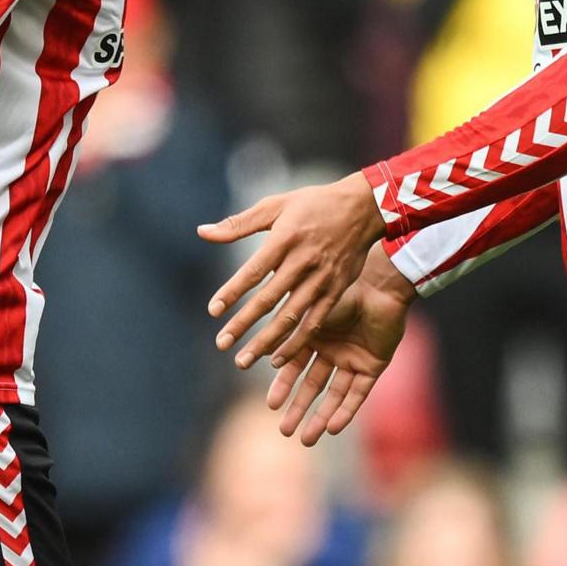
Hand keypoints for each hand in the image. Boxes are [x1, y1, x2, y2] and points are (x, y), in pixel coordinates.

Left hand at [201, 174, 384, 366]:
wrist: (364, 208)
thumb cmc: (314, 205)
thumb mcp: (275, 206)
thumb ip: (238, 224)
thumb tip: (202, 232)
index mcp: (284, 239)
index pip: (253, 271)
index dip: (232, 292)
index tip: (213, 311)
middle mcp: (302, 262)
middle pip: (268, 299)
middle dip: (243, 324)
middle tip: (222, 344)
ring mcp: (321, 279)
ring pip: (290, 317)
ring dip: (266, 342)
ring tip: (244, 361)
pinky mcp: (336, 291)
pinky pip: (314, 322)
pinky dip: (296, 342)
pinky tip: (278, 359)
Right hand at [264, 265, 412, 445]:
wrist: (378, 287)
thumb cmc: (341, 293)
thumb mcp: (307, 317)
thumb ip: (287, 336)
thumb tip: (259, 356)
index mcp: (314, 335)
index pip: (294, 367)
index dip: (283, 387)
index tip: (270, 405)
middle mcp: (332, 350)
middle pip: (312, 386)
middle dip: (298, 408)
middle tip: (284, 431)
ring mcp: (353, 359)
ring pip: (334, 395)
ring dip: (320, 417)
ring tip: (306, 439)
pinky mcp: (373, 366)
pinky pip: (358, 394)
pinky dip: (345, 411)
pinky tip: (333, 428)